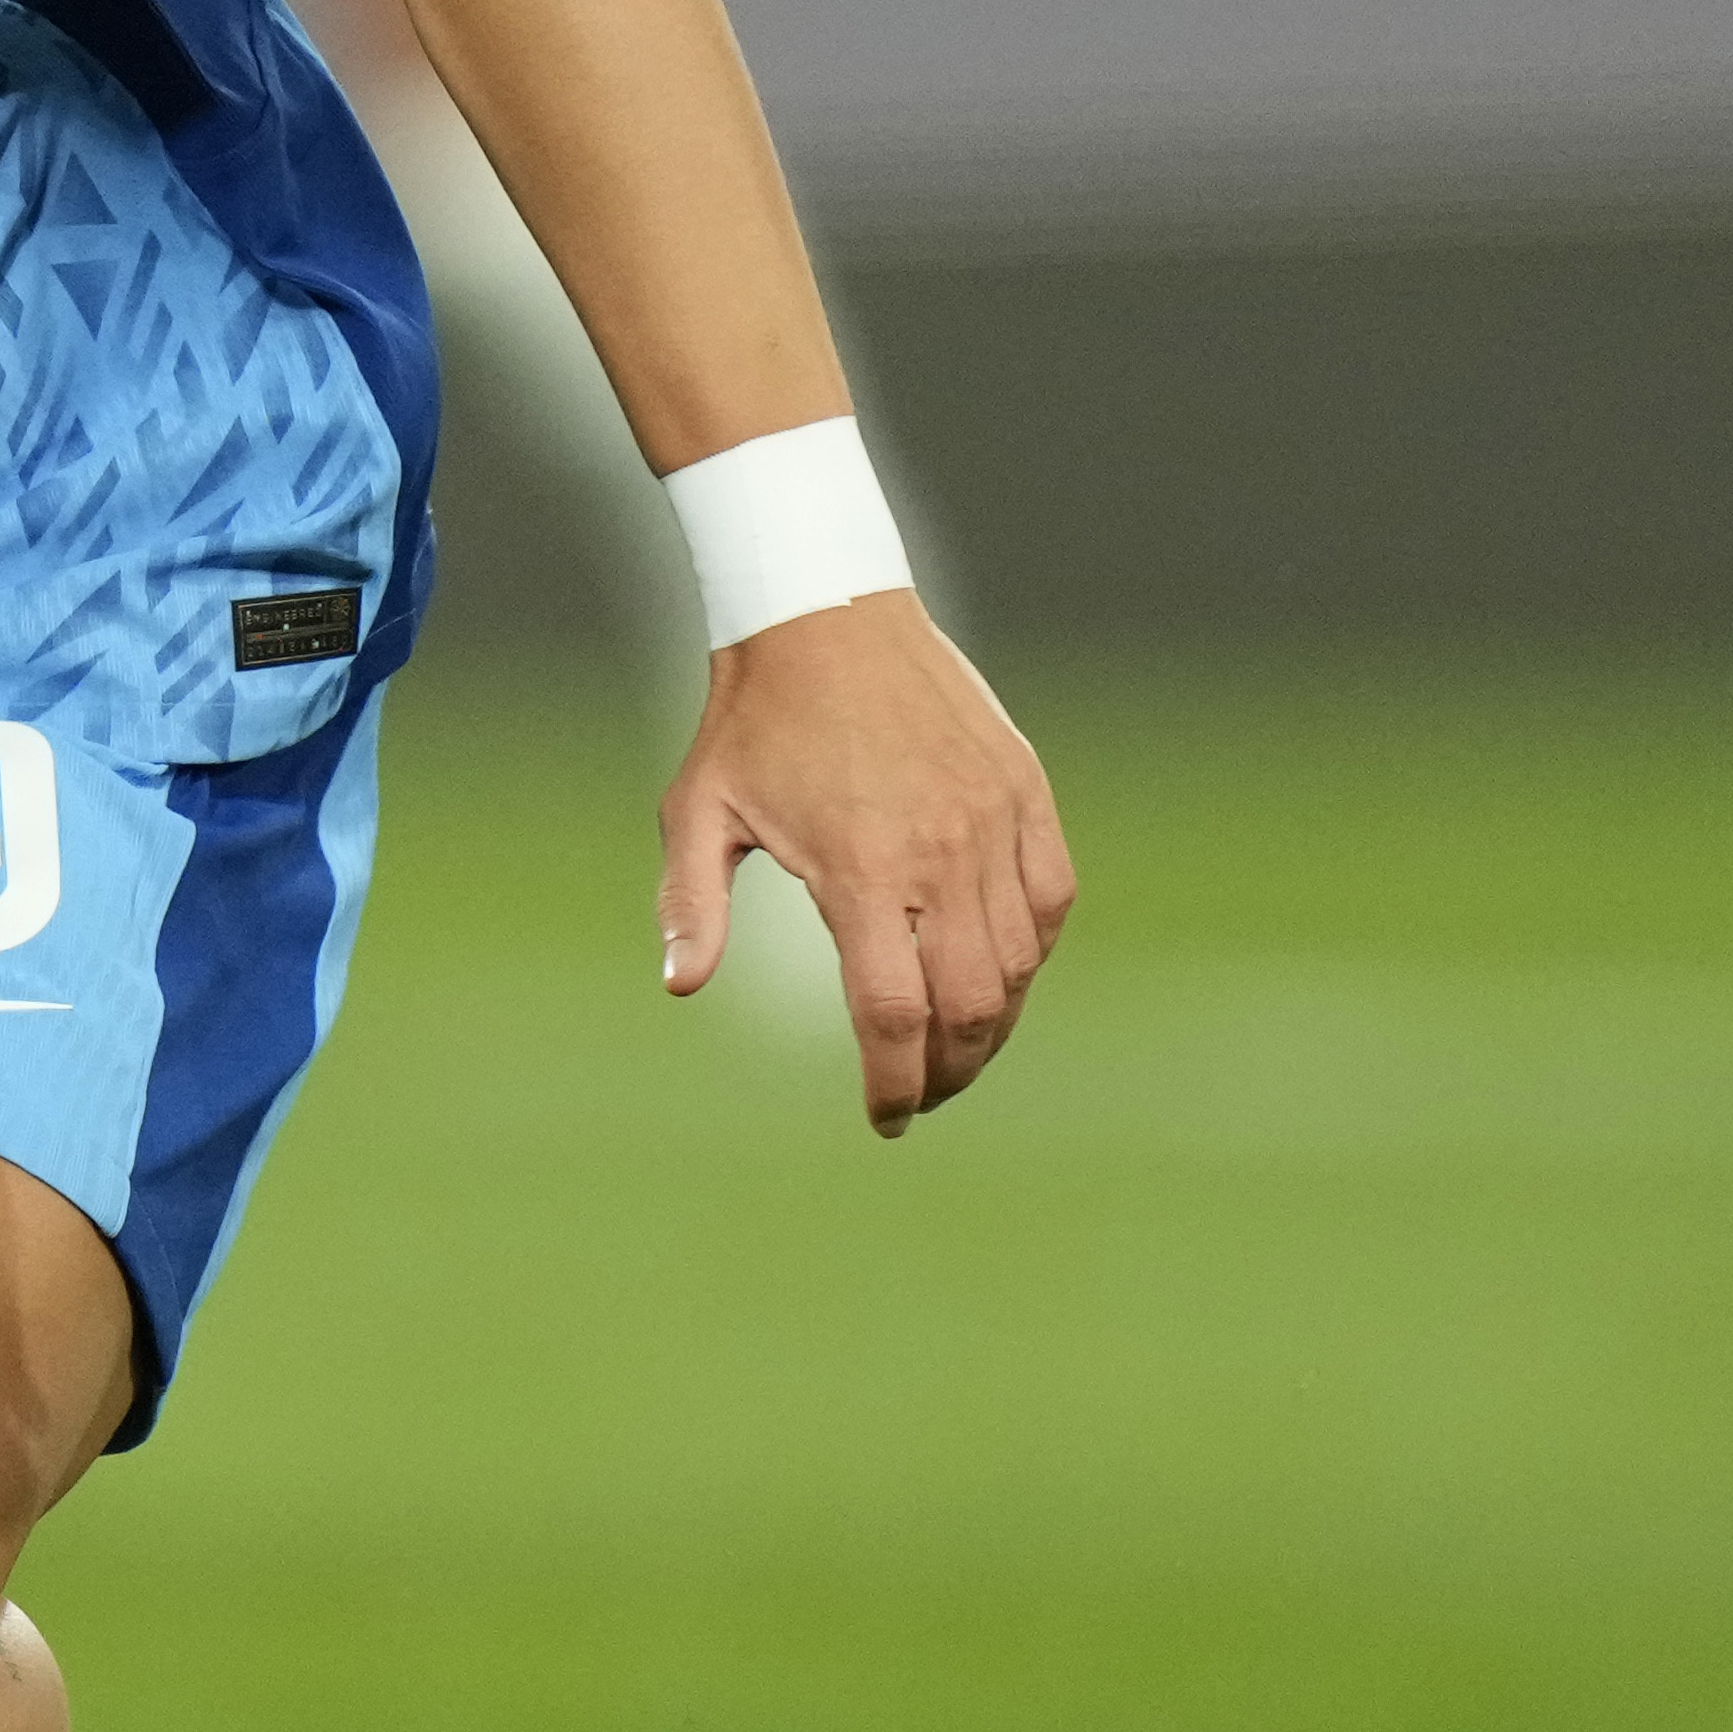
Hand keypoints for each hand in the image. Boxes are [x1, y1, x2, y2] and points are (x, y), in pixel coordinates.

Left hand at [655, 595, 1076, 1132]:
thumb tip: (680, 986)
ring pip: (1021, 962)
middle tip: (922, 1093)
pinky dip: (1034, 951)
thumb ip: (690, 903)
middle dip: (950, 1071)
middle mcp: (940, 852)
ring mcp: (993, 819)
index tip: (884, 1119)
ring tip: (957, 1048)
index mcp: (860, 869)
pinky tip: (1000, 973)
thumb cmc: (751, 718)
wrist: (825, 611)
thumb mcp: (696, 810)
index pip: (893, 1014)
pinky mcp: (1025, 791)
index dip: (893, 1083)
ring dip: (995, 1022)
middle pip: (972, 1005)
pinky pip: (1052, 899)